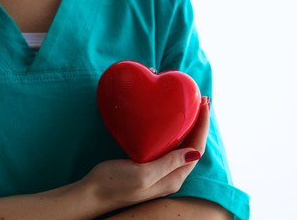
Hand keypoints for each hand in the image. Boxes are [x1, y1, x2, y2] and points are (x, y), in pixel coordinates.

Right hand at [79, 96, 209, 215]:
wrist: (92, 194)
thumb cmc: (113, 184)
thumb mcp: (142, 175)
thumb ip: (169, 164)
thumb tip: (196, 153)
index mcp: (173, 178)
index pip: (197, 149)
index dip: (203, 126)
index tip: (204, 105)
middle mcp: (171, 175)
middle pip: (193, 146)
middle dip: (200, 124)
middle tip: (202, 102)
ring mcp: (162, 171)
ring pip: (183, 146)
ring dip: (190, 127)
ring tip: (193, 108)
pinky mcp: (151, 166)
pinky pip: (170, 147)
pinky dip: (176, 132)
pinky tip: (173, 123)